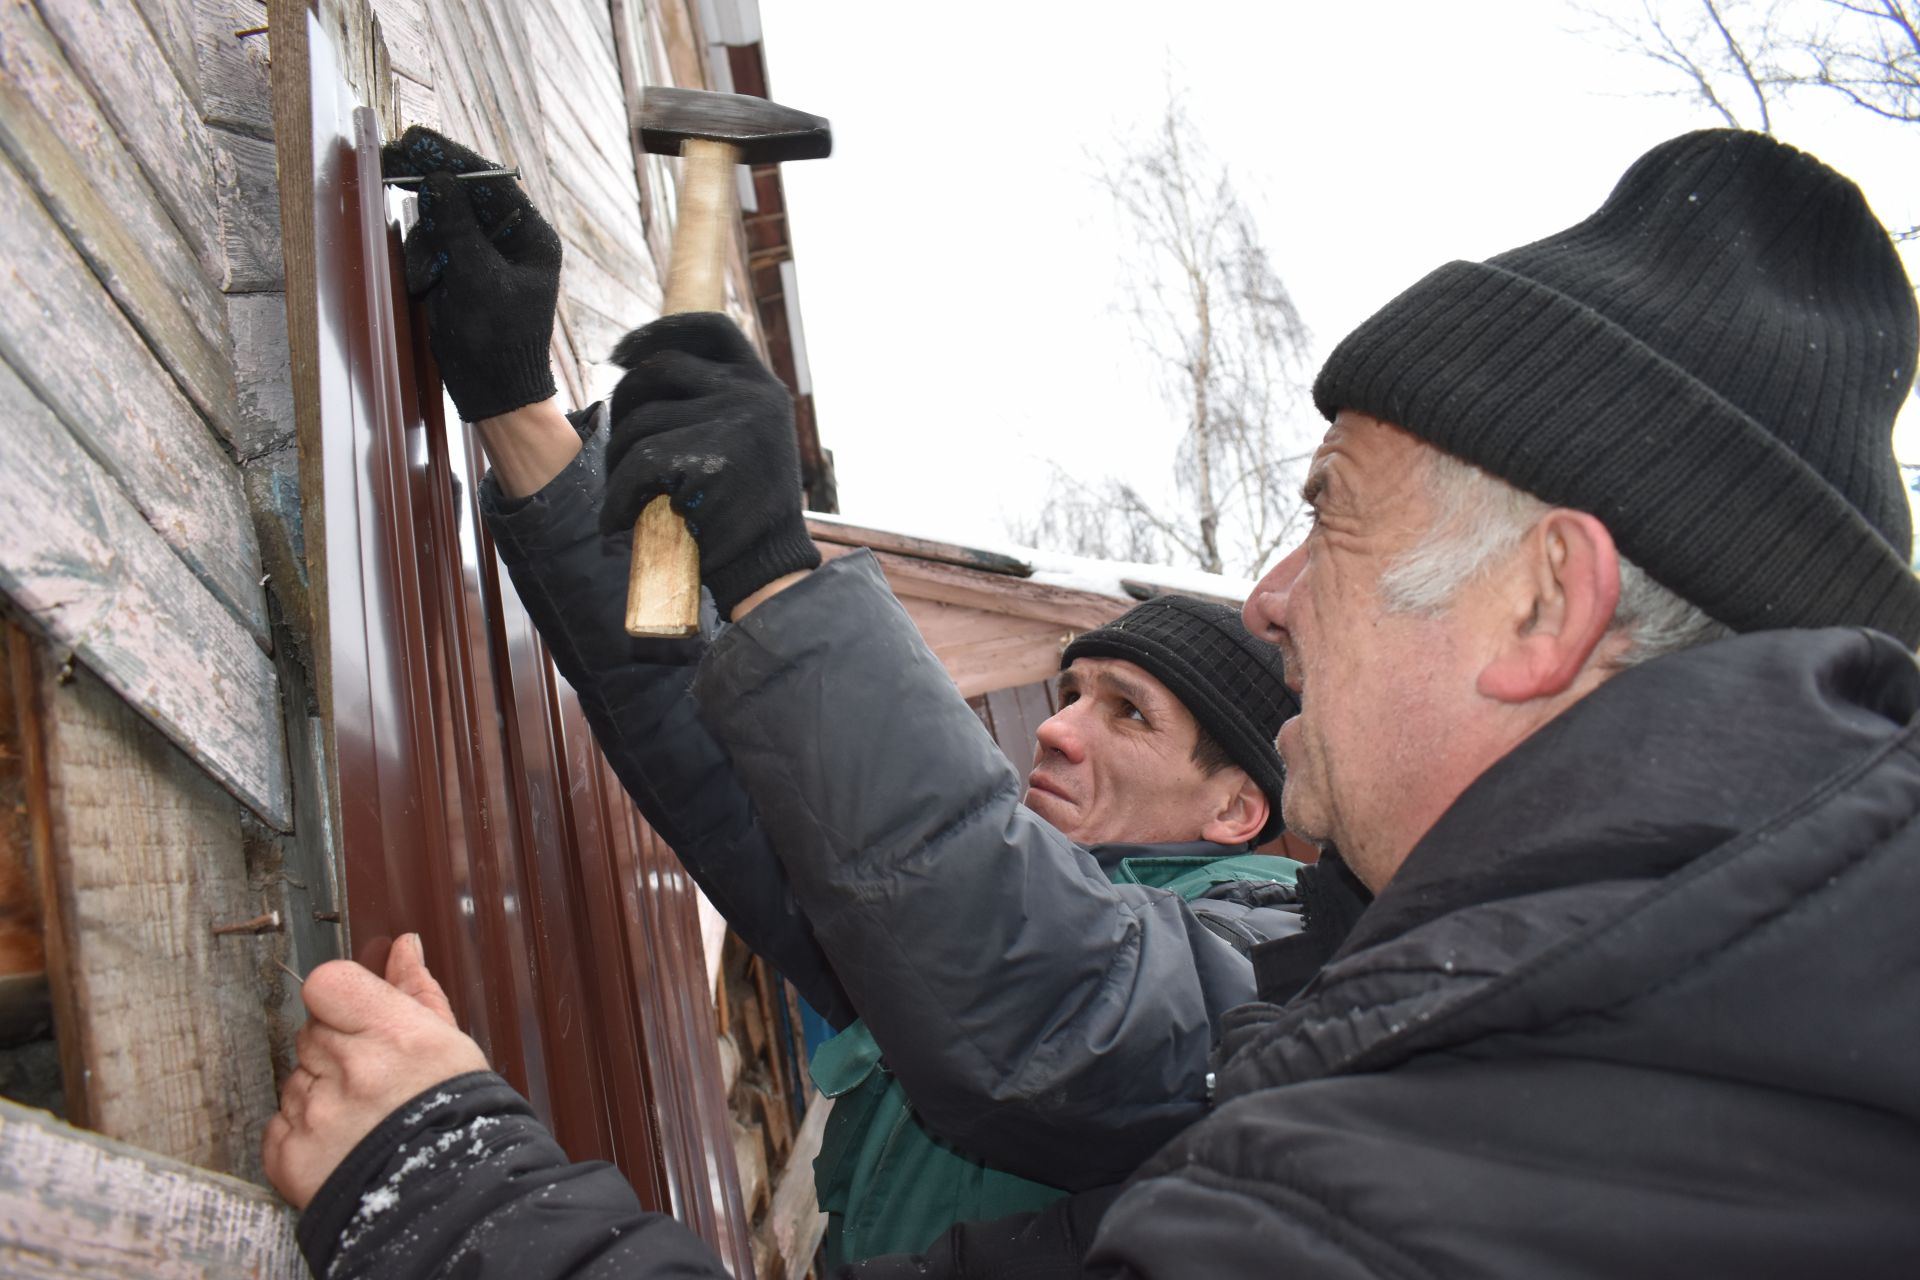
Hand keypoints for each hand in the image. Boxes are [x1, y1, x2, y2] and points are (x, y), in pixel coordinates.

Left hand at [262, 934, 488, 1209]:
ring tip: (361, 1114)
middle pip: (310, 1032)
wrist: (447, 1192)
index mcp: (390, 1034)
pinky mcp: (291, 1156)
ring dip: (319, 1090)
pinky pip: (277, 1124)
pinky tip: (339, 1139)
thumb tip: (404, 947)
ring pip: (295, 1078)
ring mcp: (315, 1114)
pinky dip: (300, 1131)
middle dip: (335, 1048)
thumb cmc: (454, 1114)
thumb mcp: (446, 1041)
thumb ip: (415, 989)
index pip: (325, 983)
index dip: (337, 997)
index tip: (353, 1014)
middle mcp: (349, 1070)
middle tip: (372, 1076)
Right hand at [380, 126, 560, 421]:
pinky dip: (423, 260)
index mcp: (531, 237)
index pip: (493, 182)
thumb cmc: (497, 338)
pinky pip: (433, 245)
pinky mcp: (459, 270)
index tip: (419, 141)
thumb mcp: (477, 278)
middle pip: (465, 194)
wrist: (492, 390)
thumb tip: (438, 179)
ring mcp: (483, 254)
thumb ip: (457, 226)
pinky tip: (423, 285)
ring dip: (426, 241)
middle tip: (393, 159)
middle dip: (431, 190)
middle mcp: (510, 239)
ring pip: (442, 219)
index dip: (455, 159)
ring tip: (426, 278)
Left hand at [599, 312, 820, 616]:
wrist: (768, 570)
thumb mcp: (748, 440)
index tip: (622, 354)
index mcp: (763, 386)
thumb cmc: (744, 515)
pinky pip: (638, 464)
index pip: (711, 330)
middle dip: (621, 405)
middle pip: (659, 369)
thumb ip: (715, 404)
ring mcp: (735, 423)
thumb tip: (644, 370)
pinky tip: (616, 521)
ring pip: (641, 421)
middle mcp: (754, 394)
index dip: (660, 332)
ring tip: (621, 496)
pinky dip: (616, 496)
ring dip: (615, 461)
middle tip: (613, 448)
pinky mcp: (711, 460)